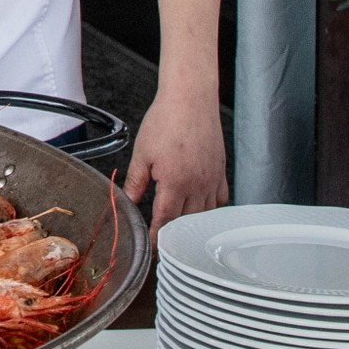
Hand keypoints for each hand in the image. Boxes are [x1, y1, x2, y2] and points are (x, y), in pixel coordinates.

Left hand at [125, 88, 228, 229]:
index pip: (167, 220)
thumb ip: (136, 182)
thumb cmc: (166, 120)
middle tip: (165, 242)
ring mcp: (212, 178)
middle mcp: (198, 184)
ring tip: (182, 231)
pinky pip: (220, 198)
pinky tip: (201, 208)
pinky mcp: (221, 170)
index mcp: (176, 182)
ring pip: (206, 213)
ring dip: (193, 224)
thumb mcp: (142, 153)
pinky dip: (212, 208)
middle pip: (188, 221)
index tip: (154, 249)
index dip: (159, 237)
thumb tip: (128, 202)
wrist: (190, 99)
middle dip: (175, 234)